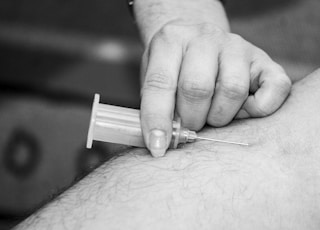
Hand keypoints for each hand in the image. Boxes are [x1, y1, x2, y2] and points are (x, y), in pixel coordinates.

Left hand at [140, 21, 290, 156]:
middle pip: (197, 88)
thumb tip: (158, 143)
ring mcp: (237, 46)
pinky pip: (274, 89)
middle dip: (190, 118)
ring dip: (219, 116)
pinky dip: (259, 109)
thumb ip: (155, 104)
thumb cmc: (174, 68)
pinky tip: (242, 110)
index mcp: (170, 40)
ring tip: (211, 115)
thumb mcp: (153, 77)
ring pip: (232, 90)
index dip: (157, 119)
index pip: (160, 83)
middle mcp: (205, 37)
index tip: (156, 148)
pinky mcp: (264, 60)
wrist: (197, 40)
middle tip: (189, 124)